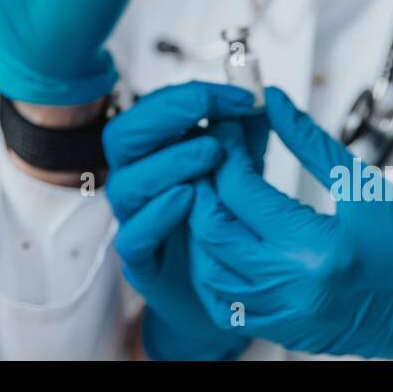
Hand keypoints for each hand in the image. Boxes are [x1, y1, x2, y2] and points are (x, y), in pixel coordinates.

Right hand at [103, 82, 266, 360]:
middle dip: (167, 115)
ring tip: (211, 152)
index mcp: (155, 154)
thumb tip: (268, 97)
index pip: (153, 109)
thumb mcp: (241, 175)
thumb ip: (246, 138)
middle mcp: (138, 182)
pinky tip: (187, 198)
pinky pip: (133, 237)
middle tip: (212, 111)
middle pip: (124, 136)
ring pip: (127, 184)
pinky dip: (157, 214)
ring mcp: (135, 222)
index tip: (239, 96)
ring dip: (168, 162)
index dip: (190, 95)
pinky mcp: (142, 263)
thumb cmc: (225, 228)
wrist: (221, 296)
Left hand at [187, 87, 392, 359]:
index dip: (227, 151)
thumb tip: (275, 104)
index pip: (241, 192)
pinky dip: (217, 272)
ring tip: (217, 194)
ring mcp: (288, 317)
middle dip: (204, 185)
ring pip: (211, 272)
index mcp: (317, 250)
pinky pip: (229, 307)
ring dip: (204, 230)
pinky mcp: (289, 333)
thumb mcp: (367, 186)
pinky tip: (226, 243)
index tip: (229, 127)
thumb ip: (309, 141)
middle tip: (214, 154)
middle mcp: (295, 289)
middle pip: (213, 230)